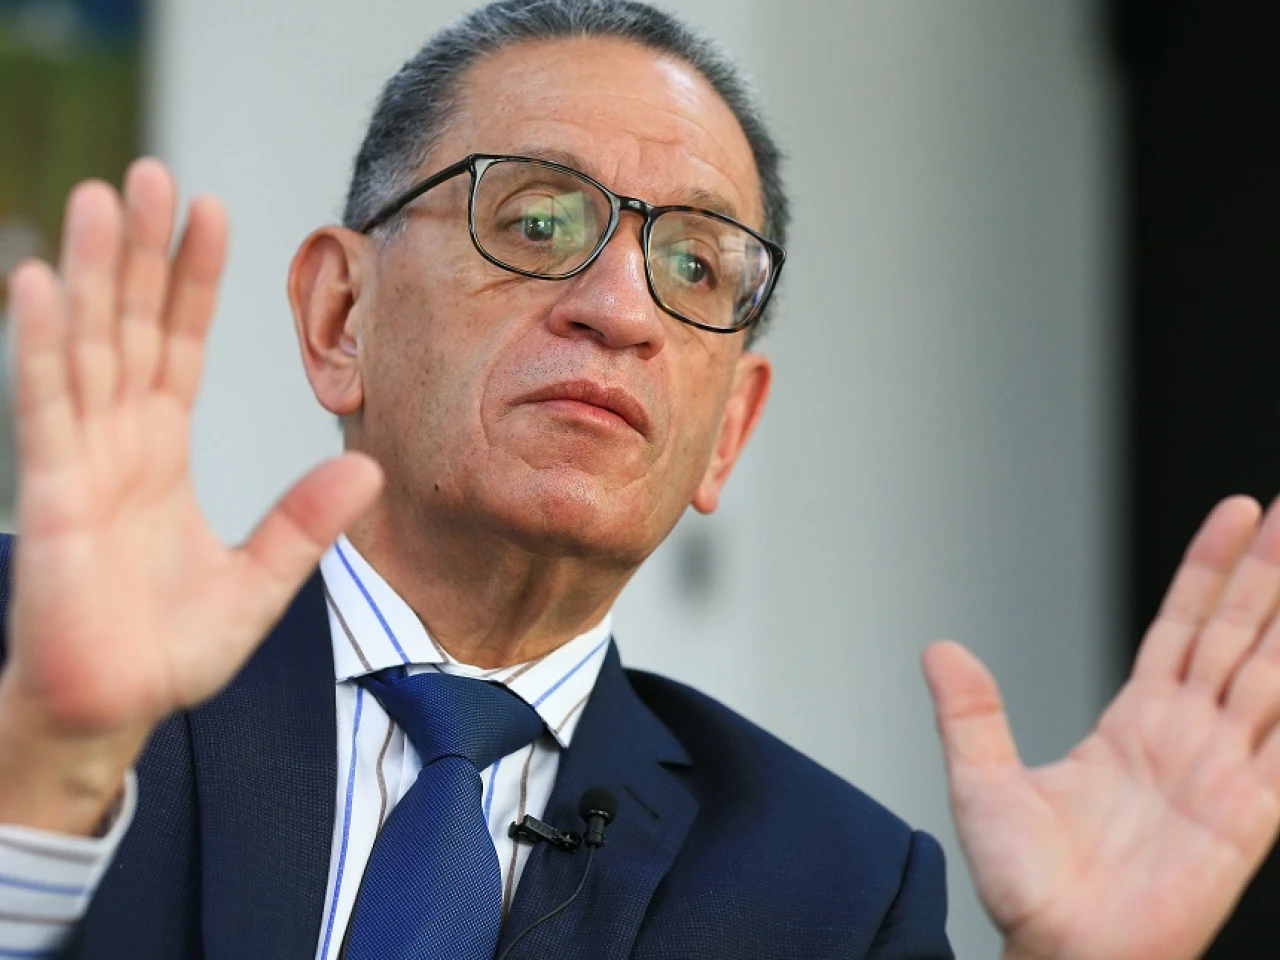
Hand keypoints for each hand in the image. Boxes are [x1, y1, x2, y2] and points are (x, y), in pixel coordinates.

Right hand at [0, 160, 381, 832]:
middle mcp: (119, 441)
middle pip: (128, 326)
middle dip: (137, 251)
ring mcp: (81, 461)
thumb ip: (305, 521)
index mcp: (161, 451)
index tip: (208, 211)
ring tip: (99, 200)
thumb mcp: (260, 579)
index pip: (178, 344)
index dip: (190, 280)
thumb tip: (368, 466)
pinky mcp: (54, 495)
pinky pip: (47, 406)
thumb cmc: (170, 648)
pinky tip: (38, 282)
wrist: (113, 708)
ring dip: (89, 272)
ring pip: (86, 347)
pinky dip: (43, 345)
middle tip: (147, 174)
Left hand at [924, 496, 1279, 959]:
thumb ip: (969, 714)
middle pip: (1237, 635)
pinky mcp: (1247, 817)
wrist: (1059, 954)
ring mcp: (1224, 772)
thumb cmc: (1027, 886)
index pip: (1183, 626)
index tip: (1236, 514)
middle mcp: (1189, 737)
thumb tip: (938, 649)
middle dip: (1267, 571)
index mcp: (1136, 722)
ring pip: (1272, 675)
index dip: (1209, 570)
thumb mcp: (983, 782)